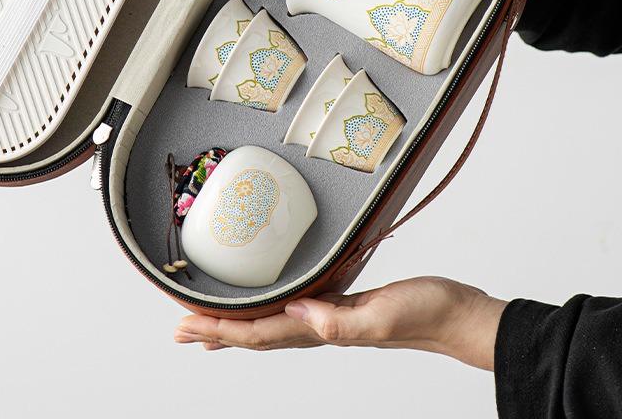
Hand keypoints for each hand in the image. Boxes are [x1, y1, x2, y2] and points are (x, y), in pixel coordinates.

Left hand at [174, 276, 506, 369]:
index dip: (220, 329)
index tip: (187, 325)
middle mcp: (318, 326)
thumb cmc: (426, 313)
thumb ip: (340, 321)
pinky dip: (266, 312)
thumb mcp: (383, 316)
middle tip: (180, 328)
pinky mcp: (339, 302)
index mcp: (322, 328)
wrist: (455, 315)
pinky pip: (290, 311)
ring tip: (206, 327)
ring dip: (235, 325)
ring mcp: (327, 316)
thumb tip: (299, 313)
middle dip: (215, 331)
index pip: (259, 333)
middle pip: (254, 333)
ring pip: (269, 324)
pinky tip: (263, 308)